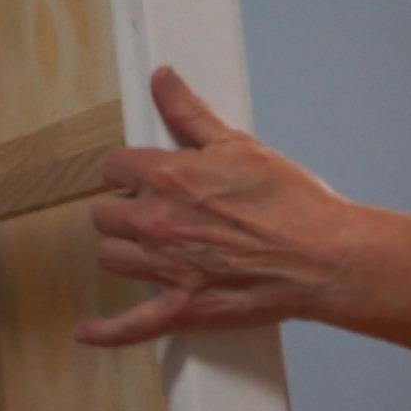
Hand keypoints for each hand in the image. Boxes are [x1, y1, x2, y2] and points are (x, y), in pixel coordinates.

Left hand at [73, 66, 351, 346]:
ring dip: (124, 249)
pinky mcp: (180, 308)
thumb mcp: (239, 145)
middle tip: (152, 209)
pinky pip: (127, 327)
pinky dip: (105, 331)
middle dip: (124, 208)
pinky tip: (88, 330)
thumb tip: (162, 79)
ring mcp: (165, 268)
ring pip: (111, 257)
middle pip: (105, 213)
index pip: (114, 167)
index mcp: (169, 177)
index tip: (142, 174)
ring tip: (146, 246)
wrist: (322, 256)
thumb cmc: (292, 202)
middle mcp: (157, 222)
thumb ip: (191, 112)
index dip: (129, 170)